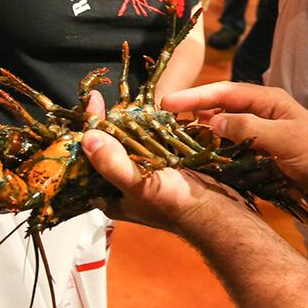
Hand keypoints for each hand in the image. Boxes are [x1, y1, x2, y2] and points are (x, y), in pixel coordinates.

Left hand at [80, 92, 226, 228]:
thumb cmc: (177, 205)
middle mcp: (125, 183)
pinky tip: (148, 110)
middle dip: (107, 124)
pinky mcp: (165, 163)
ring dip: (127, 121)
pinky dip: (149, 125)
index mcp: (110, 195)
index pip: (90, 158)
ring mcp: (146, 172)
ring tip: (125, 99)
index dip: (88, 131)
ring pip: (130, 141)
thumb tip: (88, 136)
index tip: (92, 102)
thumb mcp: (140, 184)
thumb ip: (113, 163)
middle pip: (109, 147)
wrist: (219, 208)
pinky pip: (151, 140)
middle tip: (103, 98)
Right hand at [155, 82, 307, 198]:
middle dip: (192, 111)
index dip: (196, 96)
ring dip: (200, 132)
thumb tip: (212, 121)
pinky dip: (214, 151)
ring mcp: (260, 135)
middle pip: (220, 107)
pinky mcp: (261, 156)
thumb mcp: (284, 139)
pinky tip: (198, 158)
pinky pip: (231, 149)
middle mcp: (261, 114)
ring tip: (172, 139)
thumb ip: (249, 129)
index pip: (225, 92)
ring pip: (223, 129)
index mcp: (269, 101)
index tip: (167, 102)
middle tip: (162, 121)